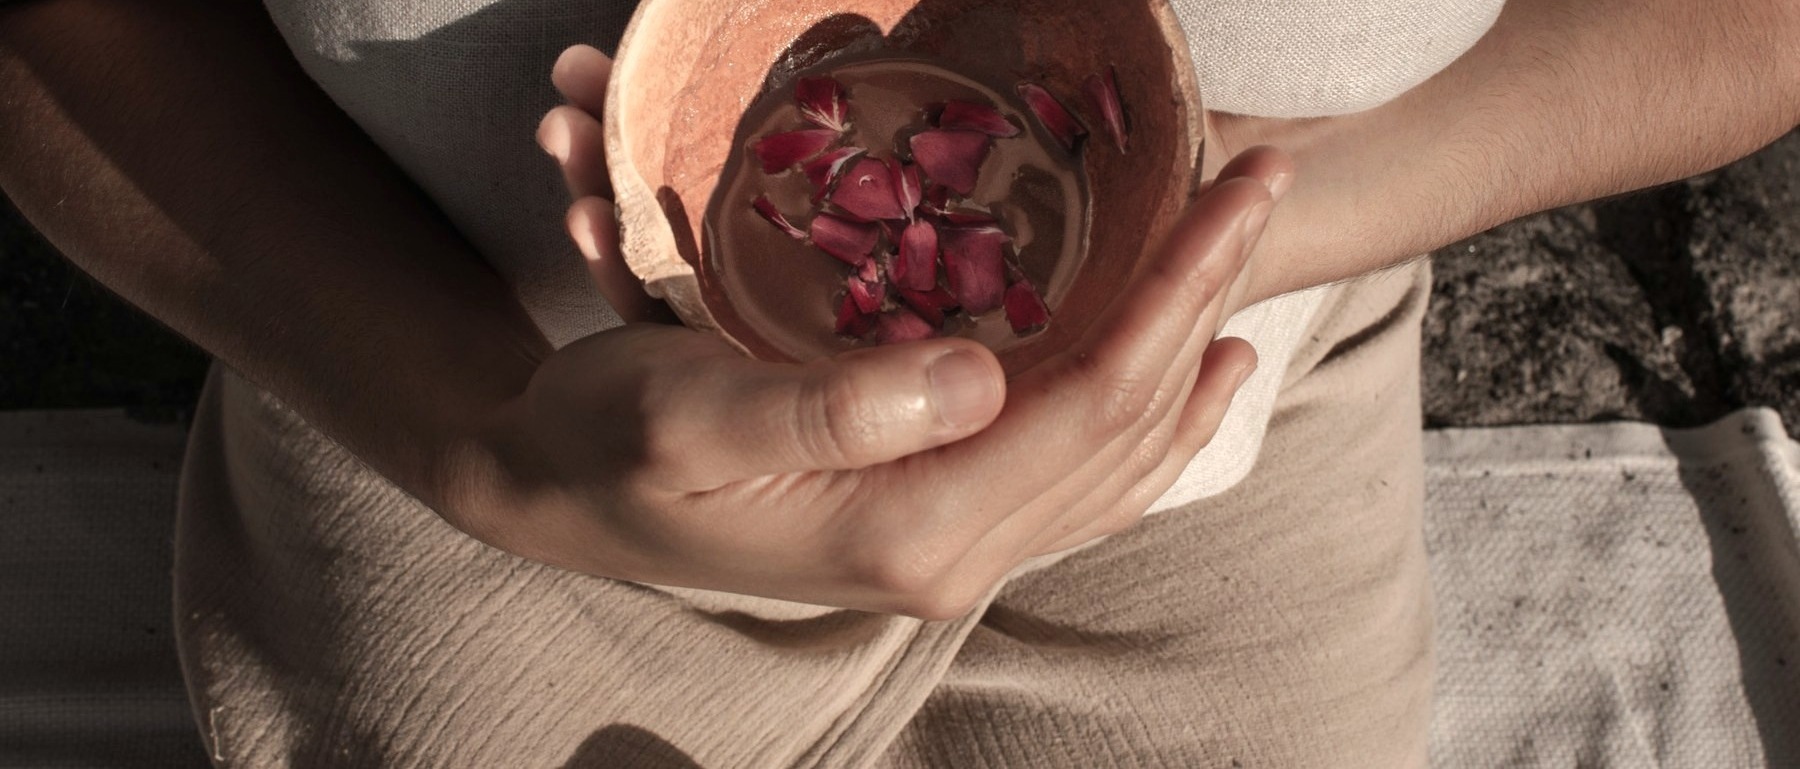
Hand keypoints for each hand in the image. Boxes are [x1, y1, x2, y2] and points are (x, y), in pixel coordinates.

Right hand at [466, 45, 1287, 620]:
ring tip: (1244, 266)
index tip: (1233, 191)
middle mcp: (952, 553)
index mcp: (910, 524)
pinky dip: (1148, 429)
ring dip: (1191, 358)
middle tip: (1262, 186)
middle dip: (1205, 296)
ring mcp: (949, 554)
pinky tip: (1187, 378)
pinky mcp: (931, 532)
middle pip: (1127, 422)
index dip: (1178, 291)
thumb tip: (981, 375)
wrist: (557, 496)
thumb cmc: (611, 440)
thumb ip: (836, 407)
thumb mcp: (692, 410)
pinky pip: (1079, 487)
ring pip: (1118, 461)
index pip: (1094, 401)